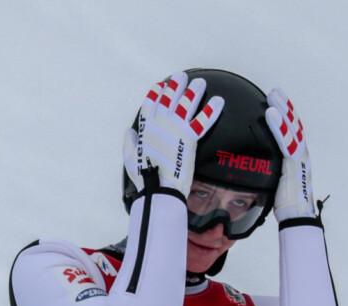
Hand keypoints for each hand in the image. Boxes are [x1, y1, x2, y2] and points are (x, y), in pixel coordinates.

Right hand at [123, 72, 223, 198]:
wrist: (158, 187)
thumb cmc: (143, 175)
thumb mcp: (129, 156)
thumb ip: (129, 142)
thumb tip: (130, 132)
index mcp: (146, 127)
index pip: (150, 103)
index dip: (156, 93)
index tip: (160, 86)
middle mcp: (161, 123)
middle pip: (170, 99)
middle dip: (176, 86)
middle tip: (181, 77)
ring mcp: (176, 128)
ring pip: (187, 104)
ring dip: (194, 92)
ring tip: (199, 83)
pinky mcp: (190, 137)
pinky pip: (203, 121)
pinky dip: (211, 110)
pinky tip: (218, 102)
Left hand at [265, 87, 314, 219]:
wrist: (296, 217)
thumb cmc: (286, 204)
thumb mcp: (276, 183)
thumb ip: (271, 171)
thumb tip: (257, 169)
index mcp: (298, 159)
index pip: (293, 132)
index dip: (287, 116)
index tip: (279, 104)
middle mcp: (302, 154)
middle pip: (294, 124)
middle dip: (285, 106)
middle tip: (275, 92)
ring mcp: (300, 158)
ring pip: (292, 127)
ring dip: (282, 109)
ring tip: (273, 96)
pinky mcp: (294, 163)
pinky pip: (286, 140)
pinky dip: (278, 125)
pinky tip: (270, 114)